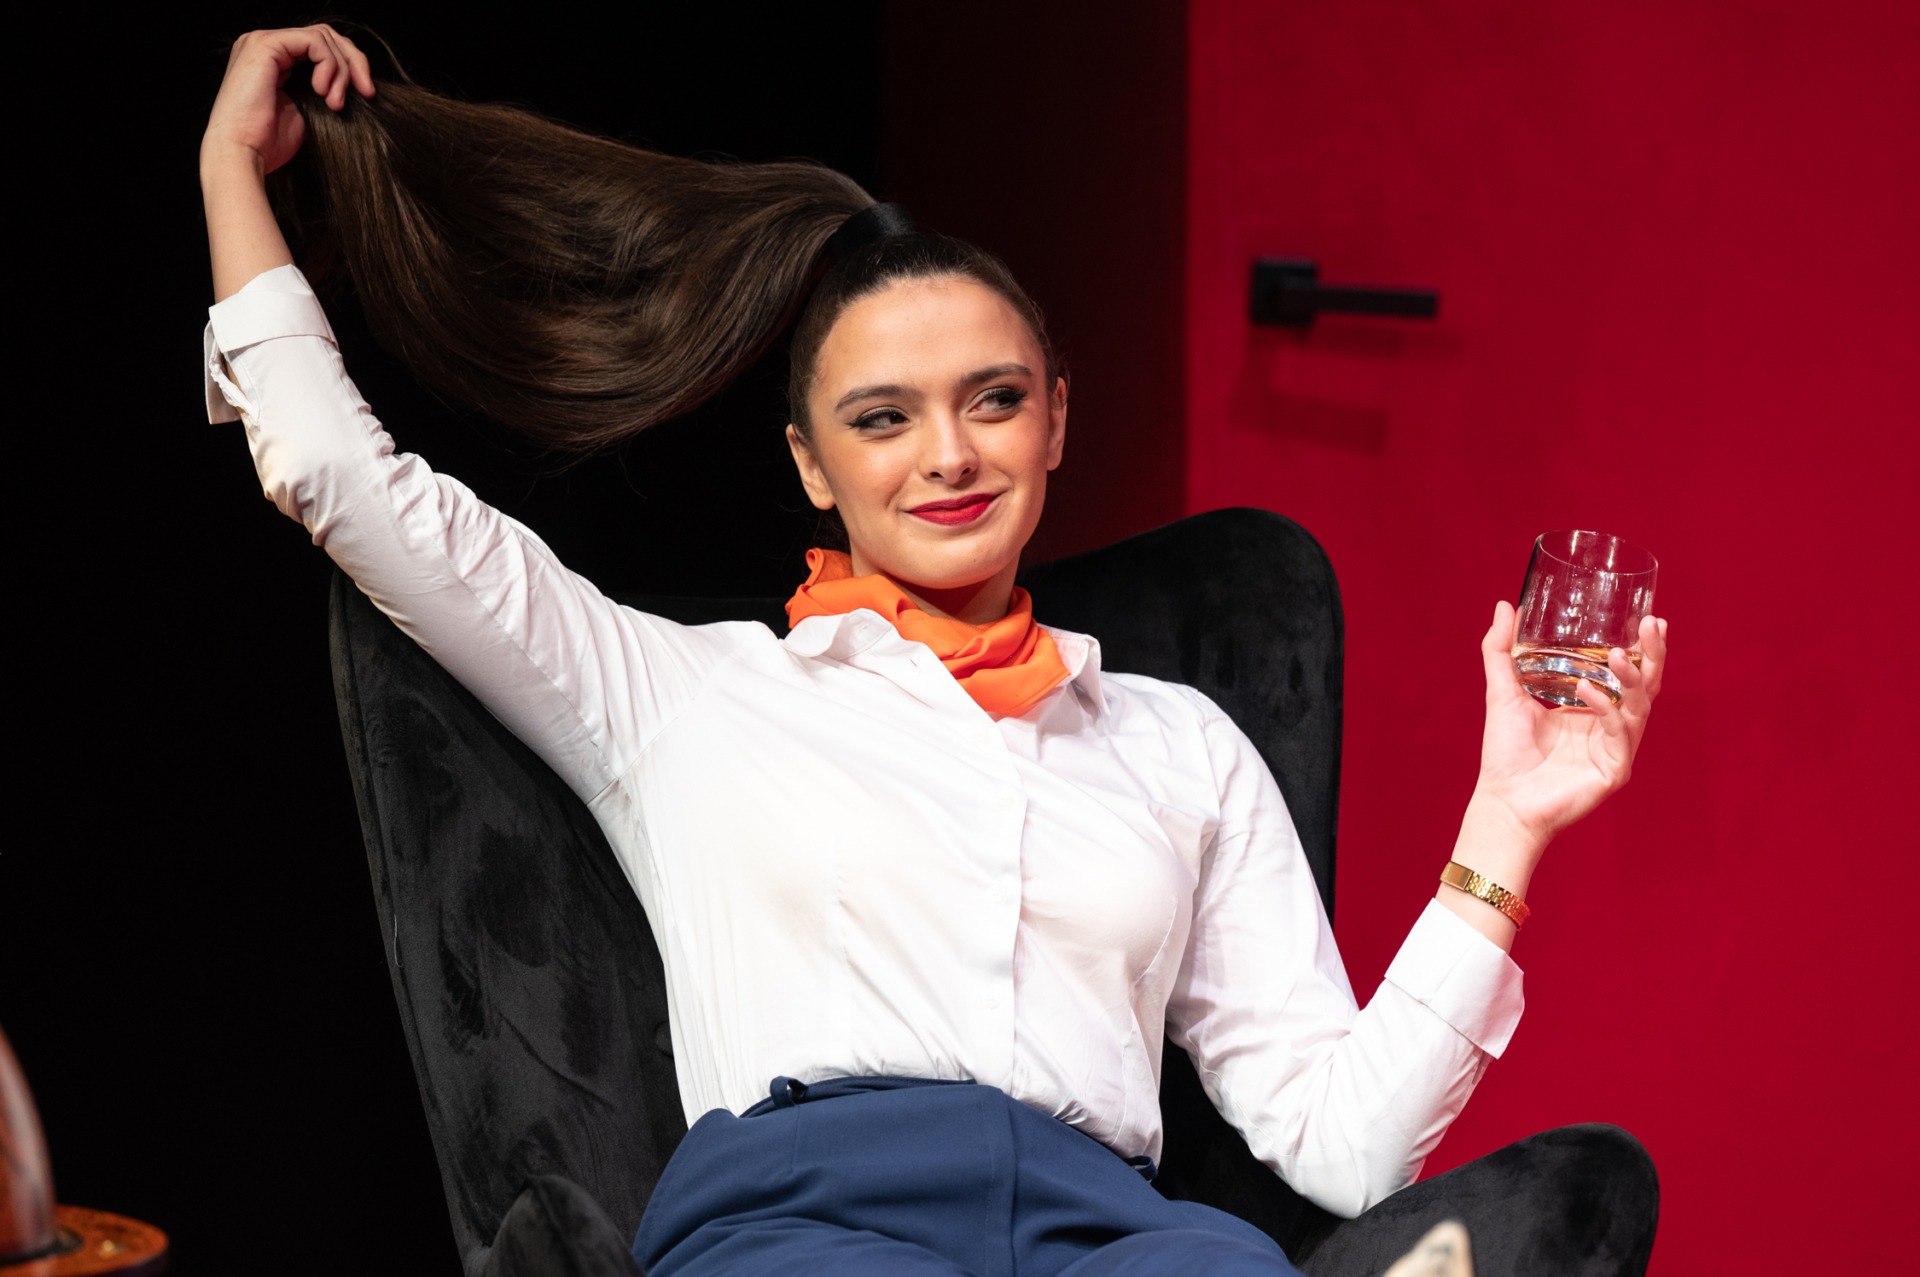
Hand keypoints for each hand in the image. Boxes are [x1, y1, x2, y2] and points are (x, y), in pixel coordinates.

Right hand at [202, 25, 373, 177]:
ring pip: (323, 37)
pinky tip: (324, 92)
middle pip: (326, 36)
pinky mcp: (265, 45)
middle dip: (354, 63)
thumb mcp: (308, 111)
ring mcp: (263, 41)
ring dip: (341, 70)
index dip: (351, 67)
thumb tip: (359, 85)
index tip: (368, 95)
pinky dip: (329, 65)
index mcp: (275, 59)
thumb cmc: (270, 143)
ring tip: (335, 103)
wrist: (244, 154)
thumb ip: (325, 90)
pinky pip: (314, 42)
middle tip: (366, 93)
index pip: (322, 47)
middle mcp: (267, 45)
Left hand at [1471, 601, 1667, 844]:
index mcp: (1593, 709)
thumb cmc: (1505, 751)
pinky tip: (1586, 691)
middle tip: (1653, 625)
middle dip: (1654, 654)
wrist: (1502, 800)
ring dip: (1631, 678)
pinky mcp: (1615, 771)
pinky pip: (1619, 734)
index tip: (1650, 617)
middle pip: (1645, 686)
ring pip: (1638, 706)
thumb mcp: (1502, 690)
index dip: (1643, 647)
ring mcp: (1616, 750)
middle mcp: (1610, 728)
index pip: (1628, 673)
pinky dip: (1605, 710)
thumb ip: (1500, 649)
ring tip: (1617, 654)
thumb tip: (1505, 605)